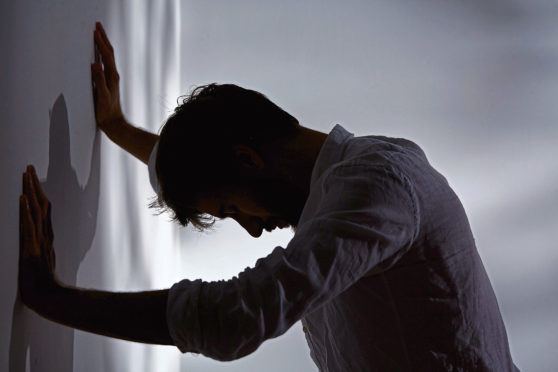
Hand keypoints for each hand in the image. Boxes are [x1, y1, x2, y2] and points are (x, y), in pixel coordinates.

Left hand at [19, 165, 57, 308]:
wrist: (46, 297)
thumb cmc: (42, 281)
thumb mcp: (42, 259)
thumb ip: (42, 246)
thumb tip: (41, 237)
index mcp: (46, 236)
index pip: (43, 208)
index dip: (37, 191)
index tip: (32, 177)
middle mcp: (44, 234)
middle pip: (40, 204)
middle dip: (34, 185)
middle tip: (29, 167)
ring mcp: (38, 240)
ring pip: (35, 211)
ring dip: (30, 192)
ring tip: (26, 175)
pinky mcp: (31, 248)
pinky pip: (29, 226)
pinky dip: (26, 211)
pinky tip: (23, 199)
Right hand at [91, 22, 124, 132]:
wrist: (113, 123)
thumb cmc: (107, 112)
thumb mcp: (102, 95)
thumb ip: (99, 80)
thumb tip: (95, 64)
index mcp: (112, 77)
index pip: (107, 55)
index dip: (101, 43)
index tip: (95, 31)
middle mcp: (113, 76)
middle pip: (109, 53)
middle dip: (103, 39)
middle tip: (98, 26)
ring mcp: (111, 79)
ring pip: (107, 57)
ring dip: (103, 45)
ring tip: (98, 35)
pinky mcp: (107, 82)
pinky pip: (105, 64)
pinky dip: (101, 54)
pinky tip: (98, 54)